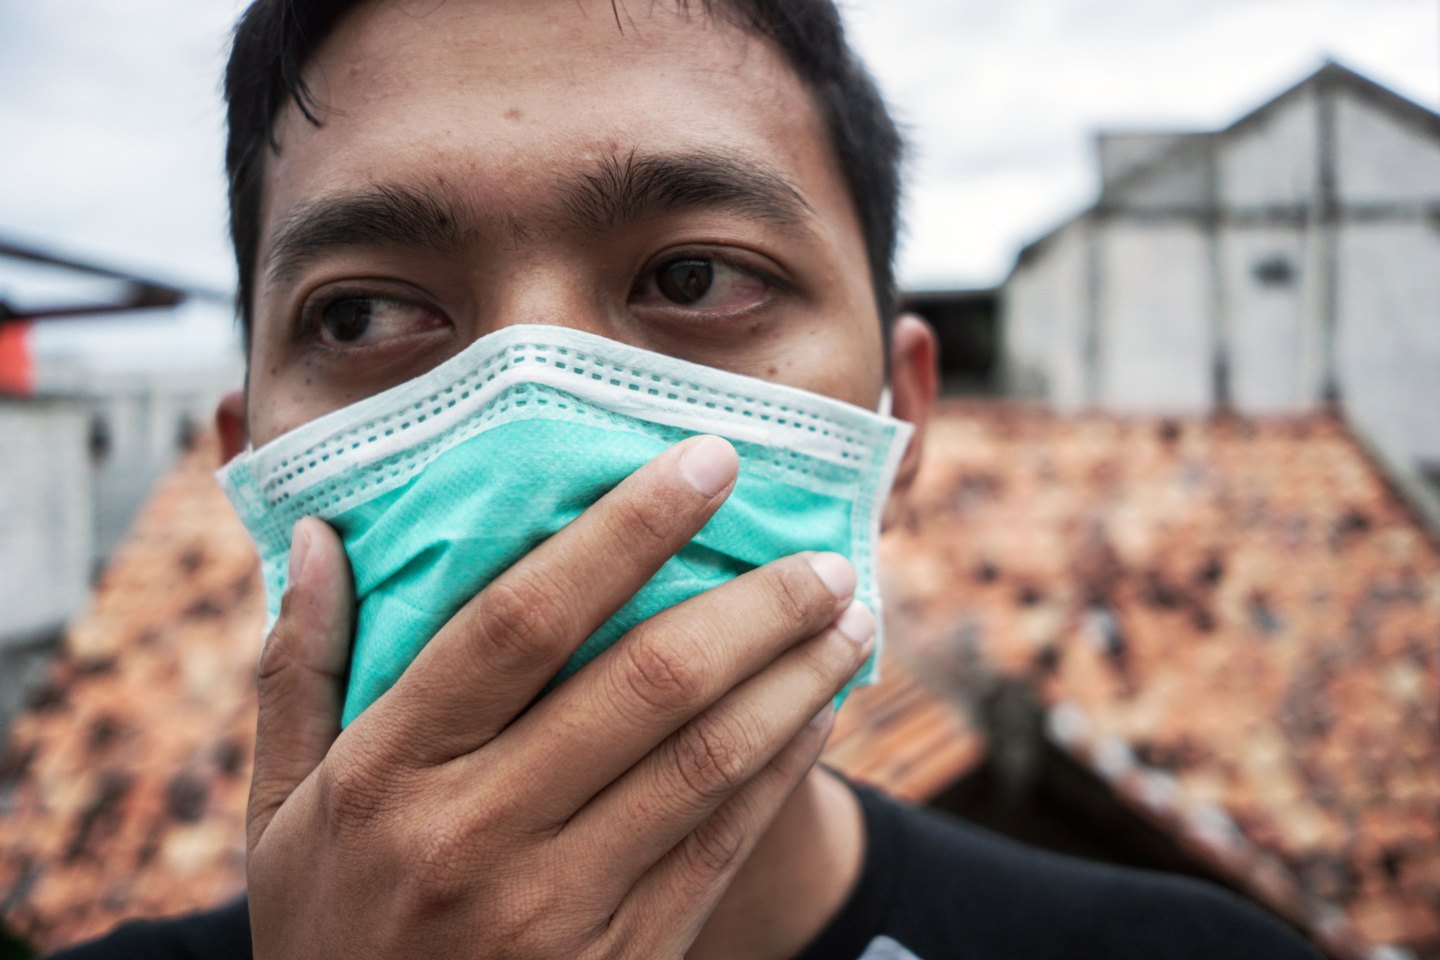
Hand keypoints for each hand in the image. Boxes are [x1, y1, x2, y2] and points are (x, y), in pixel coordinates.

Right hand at [245, 435, 874, 958]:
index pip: (524, 619)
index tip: (706, 463)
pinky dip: (783, 768)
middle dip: (753, 606)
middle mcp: (474, 832)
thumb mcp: (278, 808)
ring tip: (849, 619)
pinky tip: (820, 712)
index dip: (625, 530)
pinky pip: (720, 844)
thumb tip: (324, 538)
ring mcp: (554, 907)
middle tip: (821, 554)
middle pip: (644, 683)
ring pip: (705, 762)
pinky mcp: (619, 959)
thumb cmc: (328, 924)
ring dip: (793, 679)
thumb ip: (300, 670)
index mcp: (387, 771)